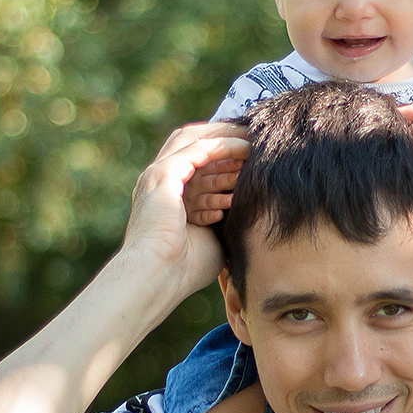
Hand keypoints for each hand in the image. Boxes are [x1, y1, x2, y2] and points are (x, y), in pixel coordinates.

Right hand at [122, 121, 250, 300]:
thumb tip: (250, 206)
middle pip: (192, 141)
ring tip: (254, 140)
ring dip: (227, 137)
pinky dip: (224, 146)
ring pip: (195, 140)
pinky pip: (199, 149)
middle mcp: (159, 181)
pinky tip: (246, 148)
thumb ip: (224, 215)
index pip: (193, 160)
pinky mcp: (163, 173)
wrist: (159, 276)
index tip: (251, 153)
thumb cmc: (185, 268)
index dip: (221, 151)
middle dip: (224, 136)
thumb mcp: (211, 235)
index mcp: (166, 195)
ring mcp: (158, 175)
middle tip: (254, 137)